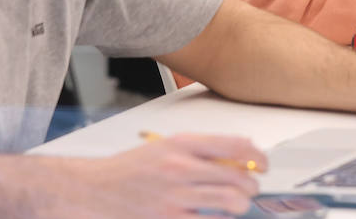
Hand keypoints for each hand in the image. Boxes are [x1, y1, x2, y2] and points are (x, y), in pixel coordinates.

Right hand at [66, 134, 264, 217]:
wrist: (92, 190)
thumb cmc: (129, 169)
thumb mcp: (165, 147)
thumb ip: (201, 150)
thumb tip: (240, 154)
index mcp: (182, 144)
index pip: (235, 145)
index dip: (258, 156)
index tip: (263, 164)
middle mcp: (181, 168)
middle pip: (238, 176)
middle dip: (252, 185)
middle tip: (251, 188)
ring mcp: (175, 197)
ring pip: (230, 201)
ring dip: (240, 204)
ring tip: (236, 204)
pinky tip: (217, 217)